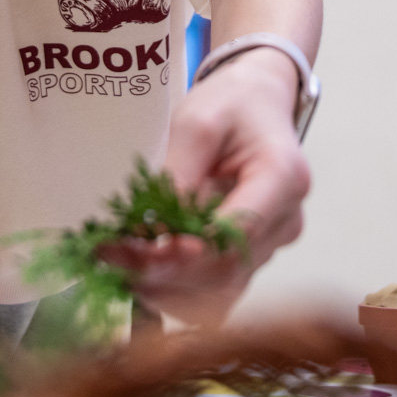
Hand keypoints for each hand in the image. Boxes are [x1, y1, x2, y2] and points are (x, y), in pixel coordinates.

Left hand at [111, 47, 308, 325]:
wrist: (256, 103)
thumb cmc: (231, 104)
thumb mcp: (197, 122)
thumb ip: (179, 174)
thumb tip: (152, 228)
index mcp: (284, 177)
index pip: (236, 234)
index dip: (186, 253)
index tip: (136, 248)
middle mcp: (286, 220)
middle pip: (225, 271)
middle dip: (162, 272)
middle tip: (109, 255)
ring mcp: (273, 243)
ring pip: (219, 292)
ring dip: (165, 287)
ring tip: (118, 261)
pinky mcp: (254, 257)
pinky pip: (216, 292)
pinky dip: (177, 289)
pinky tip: (143, 270)